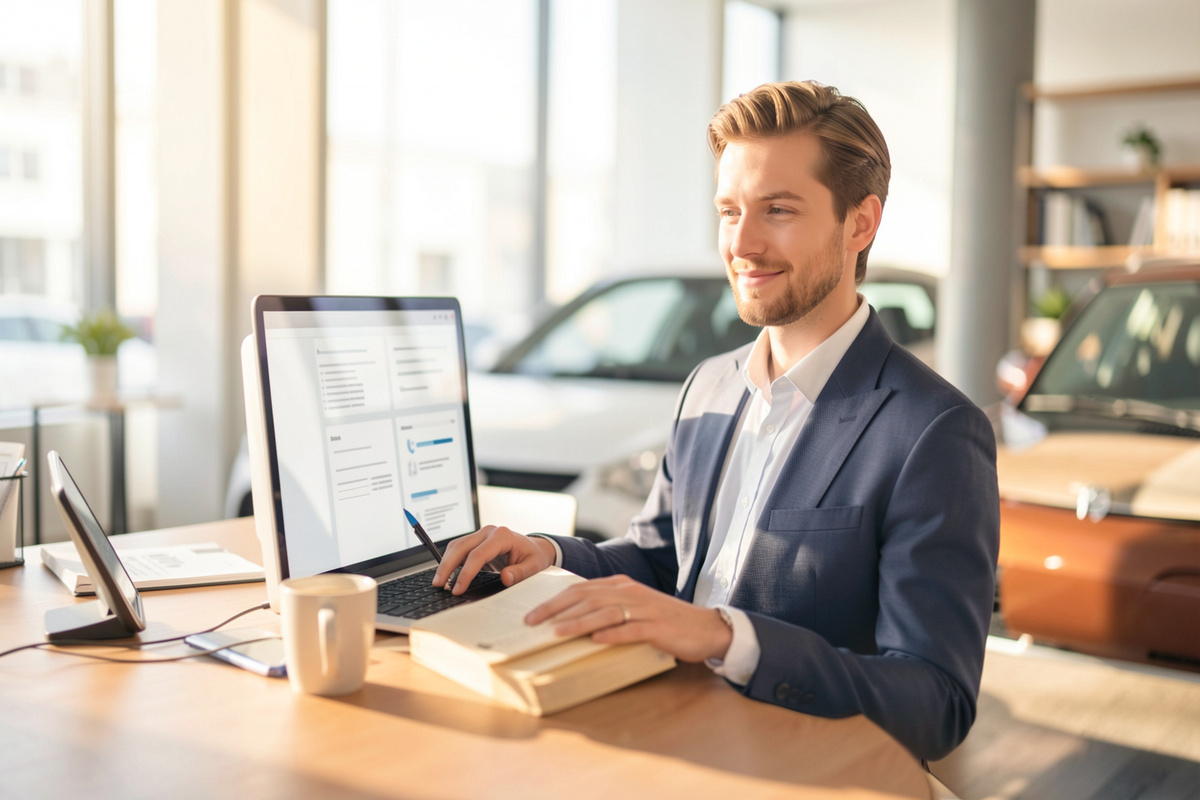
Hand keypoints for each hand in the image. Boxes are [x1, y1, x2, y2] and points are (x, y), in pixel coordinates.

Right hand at [432, 525, 555, 594]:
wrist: (535, 549)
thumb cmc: (534, 558)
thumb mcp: (534, 567)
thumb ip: (521, 573)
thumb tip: (506, 577)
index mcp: (503, 536)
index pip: (478, 555)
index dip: (465, 573)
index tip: (458, 589)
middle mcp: (489, 532)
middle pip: (461, 547)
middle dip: (447, 566)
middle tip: (439, 584)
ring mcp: (482, 534)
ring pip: (456, 546)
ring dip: (445, 563)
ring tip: (439, 581)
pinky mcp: (477, 541)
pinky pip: (459, 548)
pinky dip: (450, 560)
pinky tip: (446, 574)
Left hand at [524, 575, 732, 663]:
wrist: (706, 627)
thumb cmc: (665, 621)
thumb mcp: (633, 608)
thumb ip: (607, 609)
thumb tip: (572, 619)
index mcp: (622, 586)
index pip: (581, 588)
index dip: (554, 599)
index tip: (531, 612)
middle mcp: (630, 592)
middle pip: (586, 597)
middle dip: (556, 609)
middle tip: (532, 622)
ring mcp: (644, 609)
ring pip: (604, 612)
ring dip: (578, 621)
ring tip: (556, 631)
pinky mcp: (657, 627)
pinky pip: (631, 629)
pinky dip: (612, 634)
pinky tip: (596, 641)